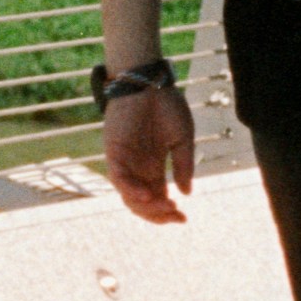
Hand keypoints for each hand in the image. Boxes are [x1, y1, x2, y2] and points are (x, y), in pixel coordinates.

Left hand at [102, 81, 195, 223]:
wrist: (149, 82)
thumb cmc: (166, 106)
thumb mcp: (182, 140)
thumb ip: (183, 166)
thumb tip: (186, 193)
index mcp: (153, 168)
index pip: (157, 199)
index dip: (168, 213)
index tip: (184, 219)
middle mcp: (137, 169)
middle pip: (142, 203)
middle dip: (158, 215)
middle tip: (176, 215)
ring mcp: (124, 161)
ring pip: (128, 195)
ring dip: (146, 206)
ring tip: (165, 208)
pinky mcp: (113, 151)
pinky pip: (118, 177)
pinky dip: (131, 189)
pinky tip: (147, 195)